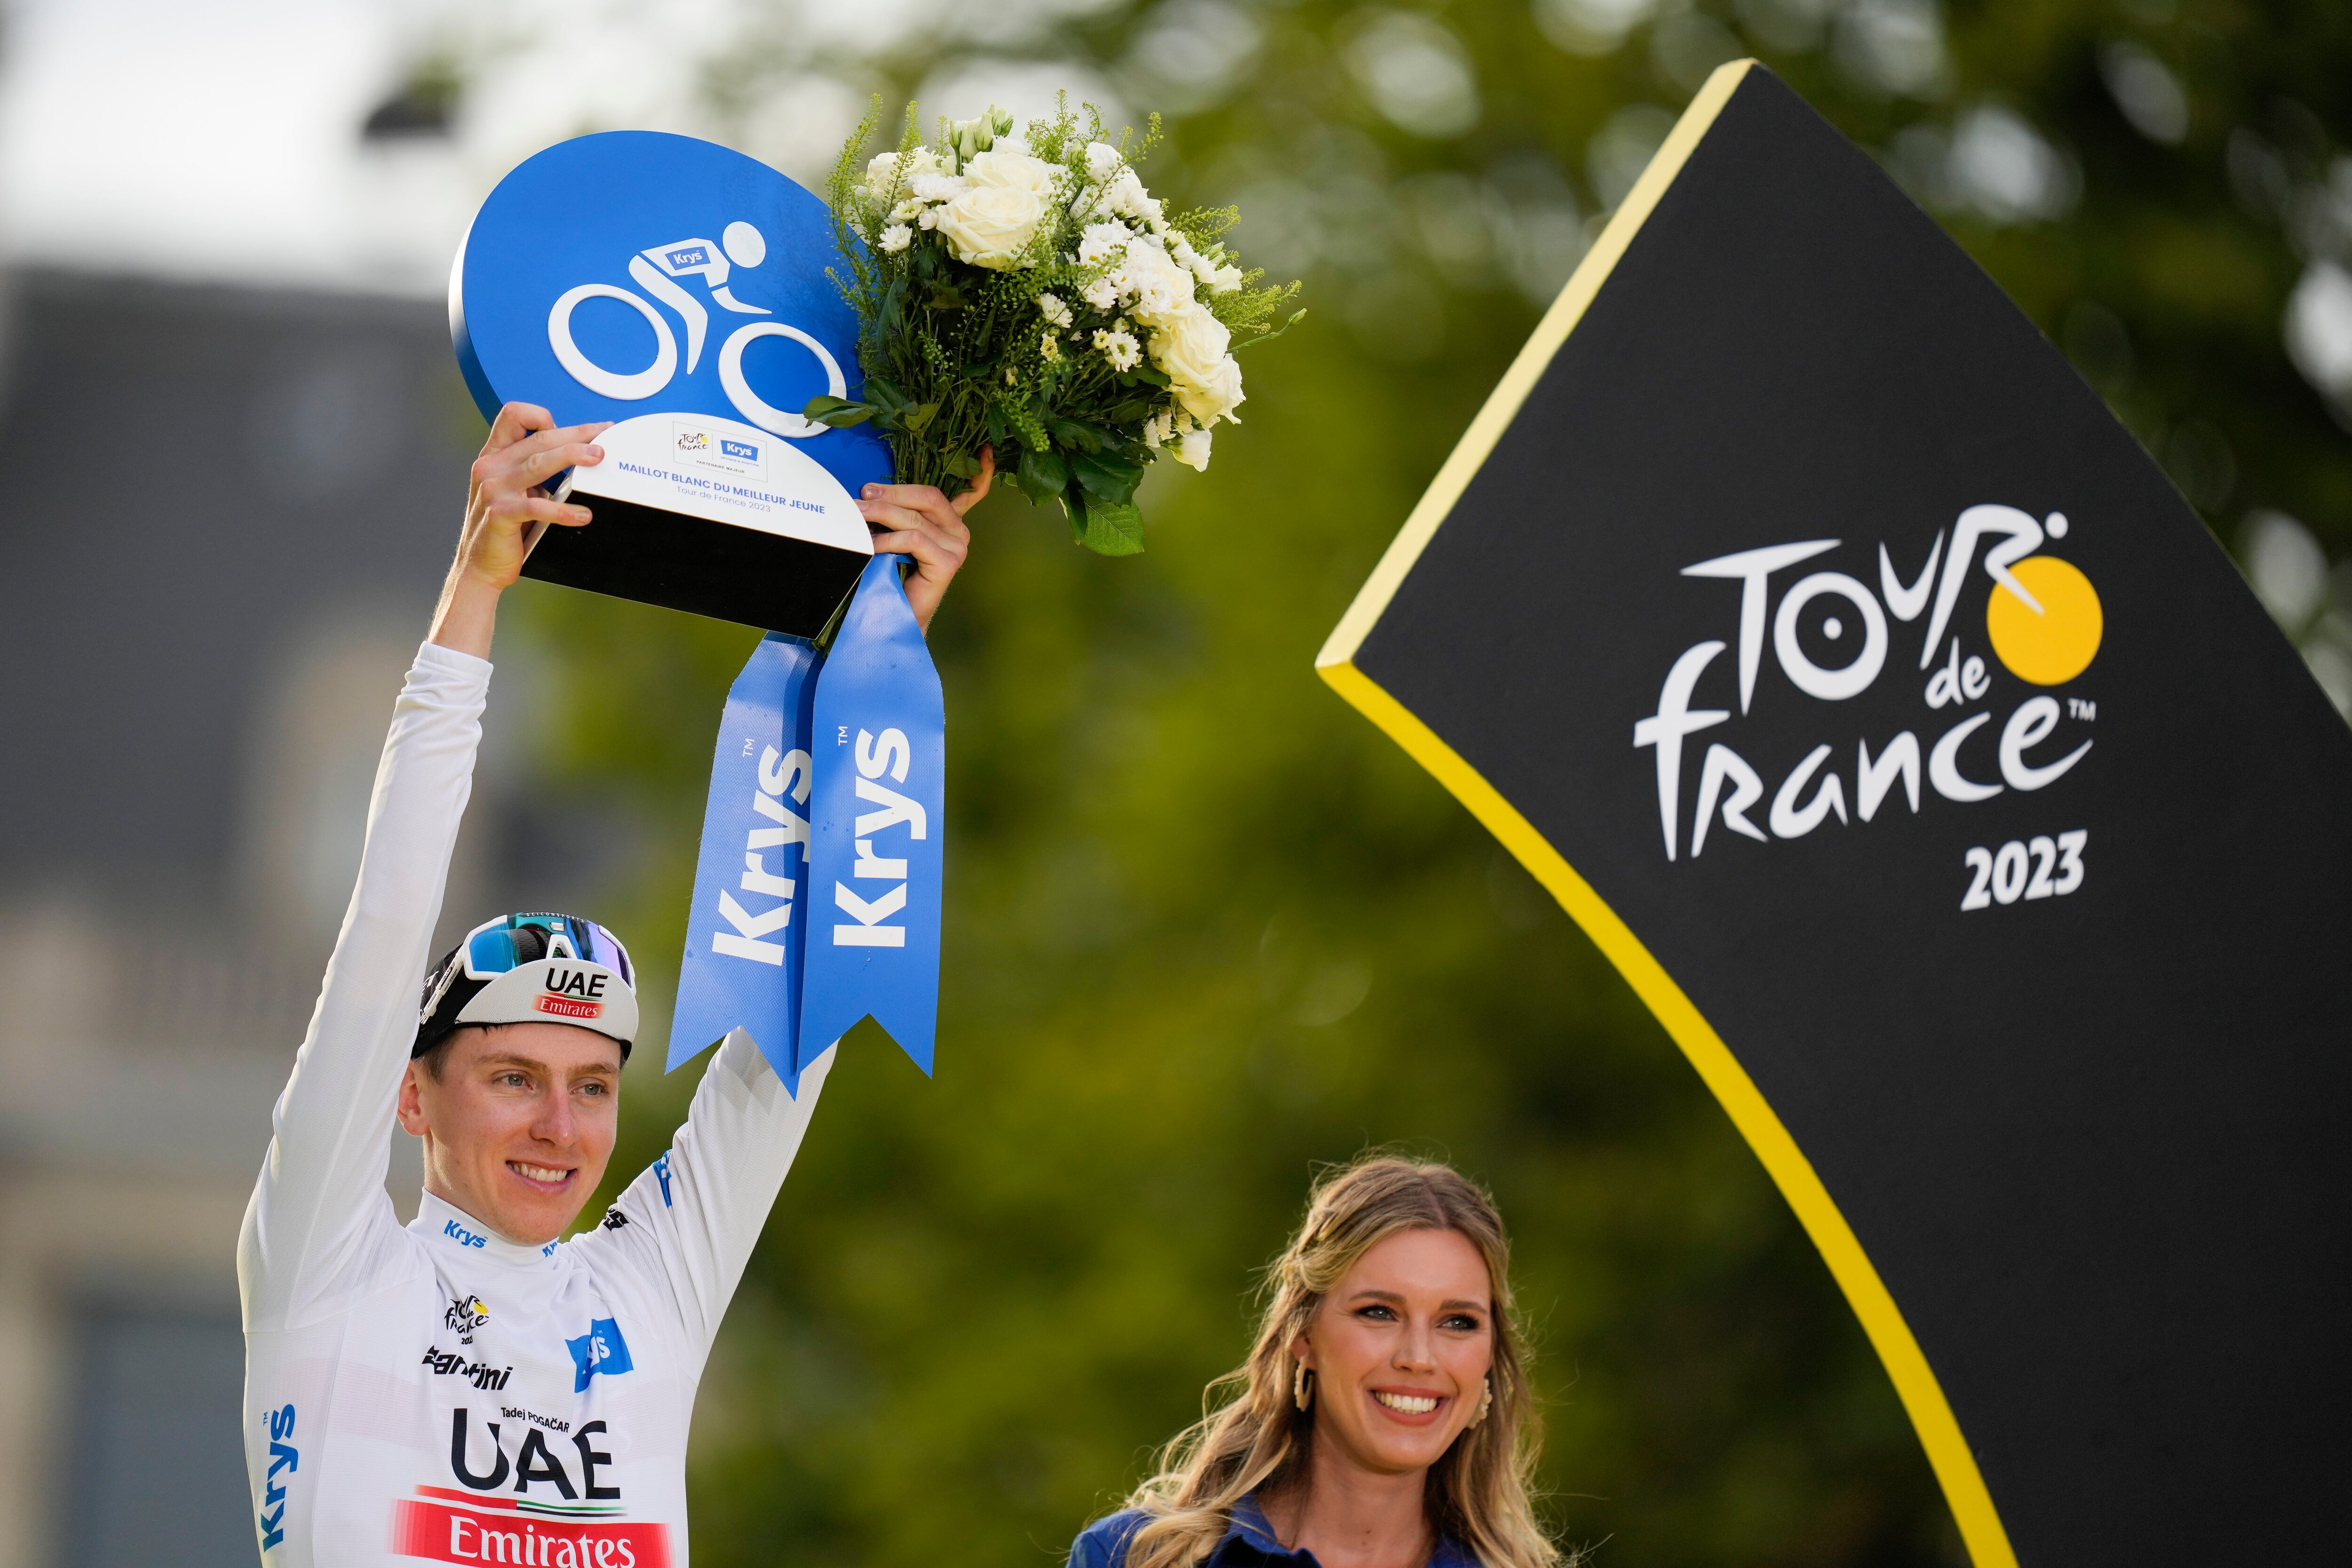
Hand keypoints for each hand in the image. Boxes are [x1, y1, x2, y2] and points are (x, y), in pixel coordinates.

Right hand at [429, 404, 610, 657]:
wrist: (479, 565)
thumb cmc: (504, 527)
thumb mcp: (516, 490)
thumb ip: (535, 471)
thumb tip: (580, 458)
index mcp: (494, 456)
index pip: (513, 415)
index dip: (543, 415)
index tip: (576, 429)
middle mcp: (490, 467)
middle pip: (537, 438)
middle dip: (575, 434)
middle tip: (604, 437)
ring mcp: (492, 490)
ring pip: (537, 462)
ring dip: (572, 457)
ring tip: (598, 459)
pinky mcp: (500, 515)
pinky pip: (536, 507)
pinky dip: (563, 510)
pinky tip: (583, 514)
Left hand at [854, 447, 993, 634]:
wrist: (895, 617)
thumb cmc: (891, 574)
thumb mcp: (893, 535)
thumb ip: (895, 513)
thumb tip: (869, 491)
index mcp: (949, 521)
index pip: (972, 492)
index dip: (982, 471)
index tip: (986, 450)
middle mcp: (958, 531)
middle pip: (928, 496)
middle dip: (893, 492)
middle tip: (862, 495)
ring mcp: (957, 547)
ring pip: (915, 518)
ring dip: (881, 514)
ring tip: (856, 517)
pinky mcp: (948, 563)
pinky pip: (914, 539)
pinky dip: (888, 540)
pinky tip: (871, 545)